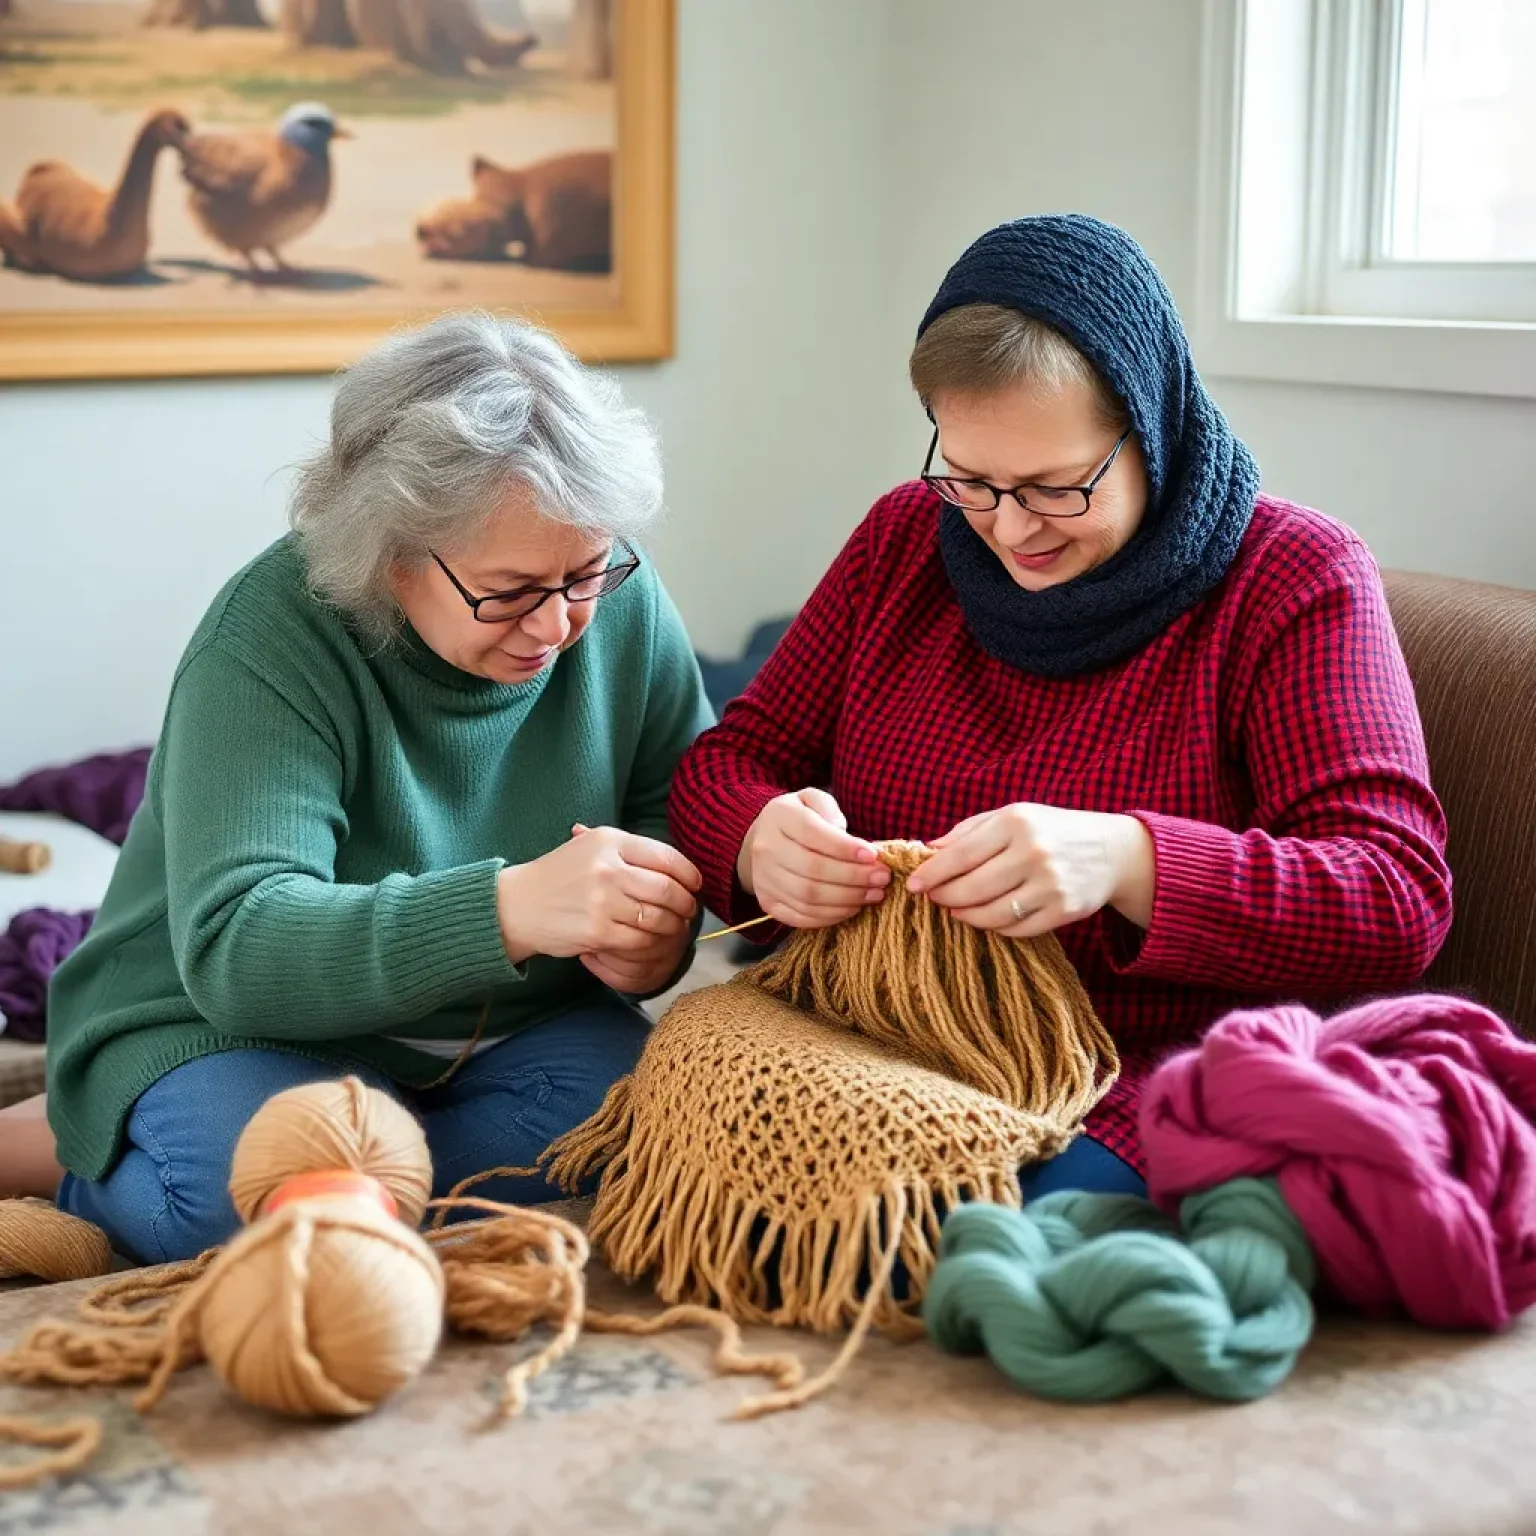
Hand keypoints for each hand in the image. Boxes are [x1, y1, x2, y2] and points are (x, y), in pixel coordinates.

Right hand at [497, 824, 701, 967]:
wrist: (516, 905)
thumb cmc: (558, 875)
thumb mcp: (589, 847)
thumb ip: (630, 851)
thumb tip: (678, 867)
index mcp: (609, 841)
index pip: (666, 856)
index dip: (689, 874)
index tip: (695, 885)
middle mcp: (608, 868)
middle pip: (668, 889)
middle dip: (686, 904)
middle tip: (688, 911)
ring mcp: (603, 901)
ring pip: (658, 918)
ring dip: (673, 927)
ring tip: (674, 928)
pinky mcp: (598, 931)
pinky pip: (641, 941)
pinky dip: (652, 944)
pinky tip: (651, 943)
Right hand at [736, 788, 888, 928]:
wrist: (762, 841)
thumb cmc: (798, 819)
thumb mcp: (811, 799)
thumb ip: (828, 807)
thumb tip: (844, 833)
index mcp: (779, 817)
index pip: (812, 834)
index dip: (845, 848)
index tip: (873, 855)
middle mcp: (766, 849)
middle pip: (813, 870)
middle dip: (854, 877)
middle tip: (882, 878)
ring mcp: (764, 879)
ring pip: (809, 897)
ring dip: (847, 899)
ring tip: (873, 894)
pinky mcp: (768, 903)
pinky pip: (801, 917)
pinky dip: (831, 916)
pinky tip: (852, 907)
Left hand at [907, 803, 1154, 936]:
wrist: (1111, 851)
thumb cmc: (1050, 830)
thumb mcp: (1012, 816)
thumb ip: (969, 831)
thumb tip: (929, 850)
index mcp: (1016, 823)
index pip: (961, 854)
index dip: (932, 873)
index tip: (913, 884)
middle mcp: (1034, 853)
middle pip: (973, 888)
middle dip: (945, 897)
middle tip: (934, 898)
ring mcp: (1052, 885)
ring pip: (992, 914)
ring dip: (967, 915)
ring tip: (957, 909)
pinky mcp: (1065, 911)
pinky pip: (1017, 929)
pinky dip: (996, 927)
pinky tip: (987, 917)